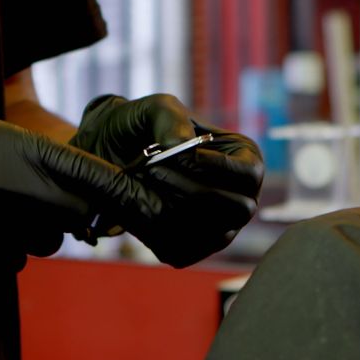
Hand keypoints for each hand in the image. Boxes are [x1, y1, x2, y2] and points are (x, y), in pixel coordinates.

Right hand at [0, 118, 159, 271]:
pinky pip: (9, 261)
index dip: (115, 189)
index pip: (79, 170)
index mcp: (4, 143)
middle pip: (70, 213)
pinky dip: (2, 252)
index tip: (139, 200)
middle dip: (76, 217)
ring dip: (34, 234)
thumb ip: (36, 158)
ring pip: (41, 242)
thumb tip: (87, 193)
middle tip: (58, 210)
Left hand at [70, 94, 263, 266]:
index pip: (250, 172)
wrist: (110, 154)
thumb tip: (182, 147)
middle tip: (153, 171)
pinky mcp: (191, 248)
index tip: (184, 156)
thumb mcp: (153, 109)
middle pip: (238, 208)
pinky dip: (160, 234)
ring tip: (138, 186)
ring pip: (214, 234)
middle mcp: (239, 196)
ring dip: (175, 211)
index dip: (221, 167)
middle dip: (194, 190)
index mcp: (242, 159)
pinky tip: (135, 210)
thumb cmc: (142, 126)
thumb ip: (170, 118)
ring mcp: (219, 227)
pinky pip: (187, 251)